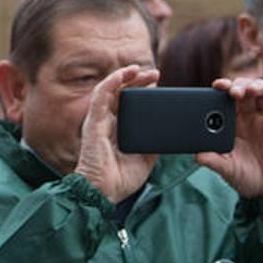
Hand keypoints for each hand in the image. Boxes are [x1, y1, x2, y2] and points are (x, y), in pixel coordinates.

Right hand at [73, 65, 160, 203]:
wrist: (104, 192)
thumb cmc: (120, 179)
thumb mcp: (146, 159)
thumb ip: (155, 144)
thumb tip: (169, 133)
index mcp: (118, 129)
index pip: (130, 103)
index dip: (143, 91)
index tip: (159, 85)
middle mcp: (107, 122)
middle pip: (122, 92)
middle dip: (139, 80)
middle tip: (156, 74)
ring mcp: (99, 121)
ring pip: (111, 89)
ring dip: (125, 76)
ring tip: (140, 69)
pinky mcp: (93, 122)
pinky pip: (100, 96)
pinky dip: (111, 82)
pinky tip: (122, 74)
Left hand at [197, 79, 262, 198]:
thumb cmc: (244, 177)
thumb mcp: (226, 169)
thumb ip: (213, 161)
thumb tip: (197, 155)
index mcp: (232, 122)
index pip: (227, 98)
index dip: (224, 89)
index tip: (217, 86)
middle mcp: (250, 117)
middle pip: (246, 91)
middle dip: (240, 86)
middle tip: (234, 91)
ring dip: (260, 87)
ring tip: (253, 89)